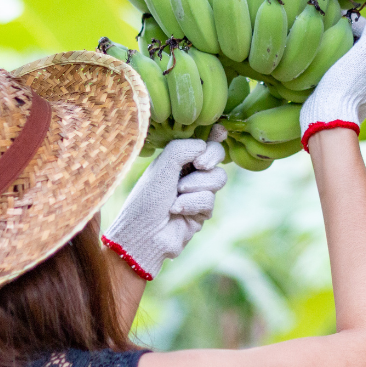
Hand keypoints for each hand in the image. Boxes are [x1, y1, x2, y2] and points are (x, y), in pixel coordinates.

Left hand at [102, 130, 226, 279]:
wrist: (144, 235)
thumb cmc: (146, 200)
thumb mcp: (162, 167)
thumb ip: (183, 149)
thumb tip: (204, 146)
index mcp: (176, 159)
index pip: (200, 142)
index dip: (213, 135)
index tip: (220, 131)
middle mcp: (189, 173)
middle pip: (217, 155)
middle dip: (211, 157)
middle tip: (199, 164)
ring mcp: (198, 192)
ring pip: (218, 178)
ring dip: (196, 185)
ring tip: (177, 194)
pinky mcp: (203, 211)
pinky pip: (210, 199)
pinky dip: (193, 203)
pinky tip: (177, 210)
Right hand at [299, 6, 365, 151]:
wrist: (328, 120)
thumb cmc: (346, 84)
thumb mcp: (365, 53)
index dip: (356, 20)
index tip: (337, 17)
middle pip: (359, 42)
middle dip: (345, 33)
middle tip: (326, 26)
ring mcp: (355, 85)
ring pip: (346, 56)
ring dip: (335, 47)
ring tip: (318, 40)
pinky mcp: (338, 92)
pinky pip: (335, 69)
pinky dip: (327, 61)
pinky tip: (314, 60)